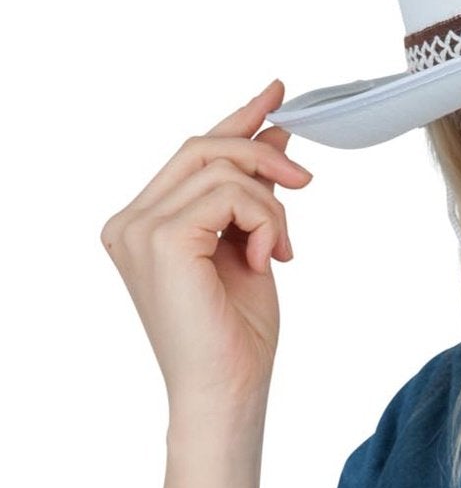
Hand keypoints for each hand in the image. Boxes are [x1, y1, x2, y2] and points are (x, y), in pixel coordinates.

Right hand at [99, 78, 312, 415]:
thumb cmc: (236, 335)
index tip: (277, 96)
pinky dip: (266, 221)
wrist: (227, 391)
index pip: (191, 154)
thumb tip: (276, 137)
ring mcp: (139, 229)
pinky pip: (231, 194)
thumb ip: (252, 193)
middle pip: (202, 148)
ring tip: (280, 250)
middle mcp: (130, 221)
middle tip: (304, 180)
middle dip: (262, 154)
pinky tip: (268, 259)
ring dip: (271, 204)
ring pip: (222, 169)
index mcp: (142, 223)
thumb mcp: (251, 244)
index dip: (237, 120)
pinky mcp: (161, 239)